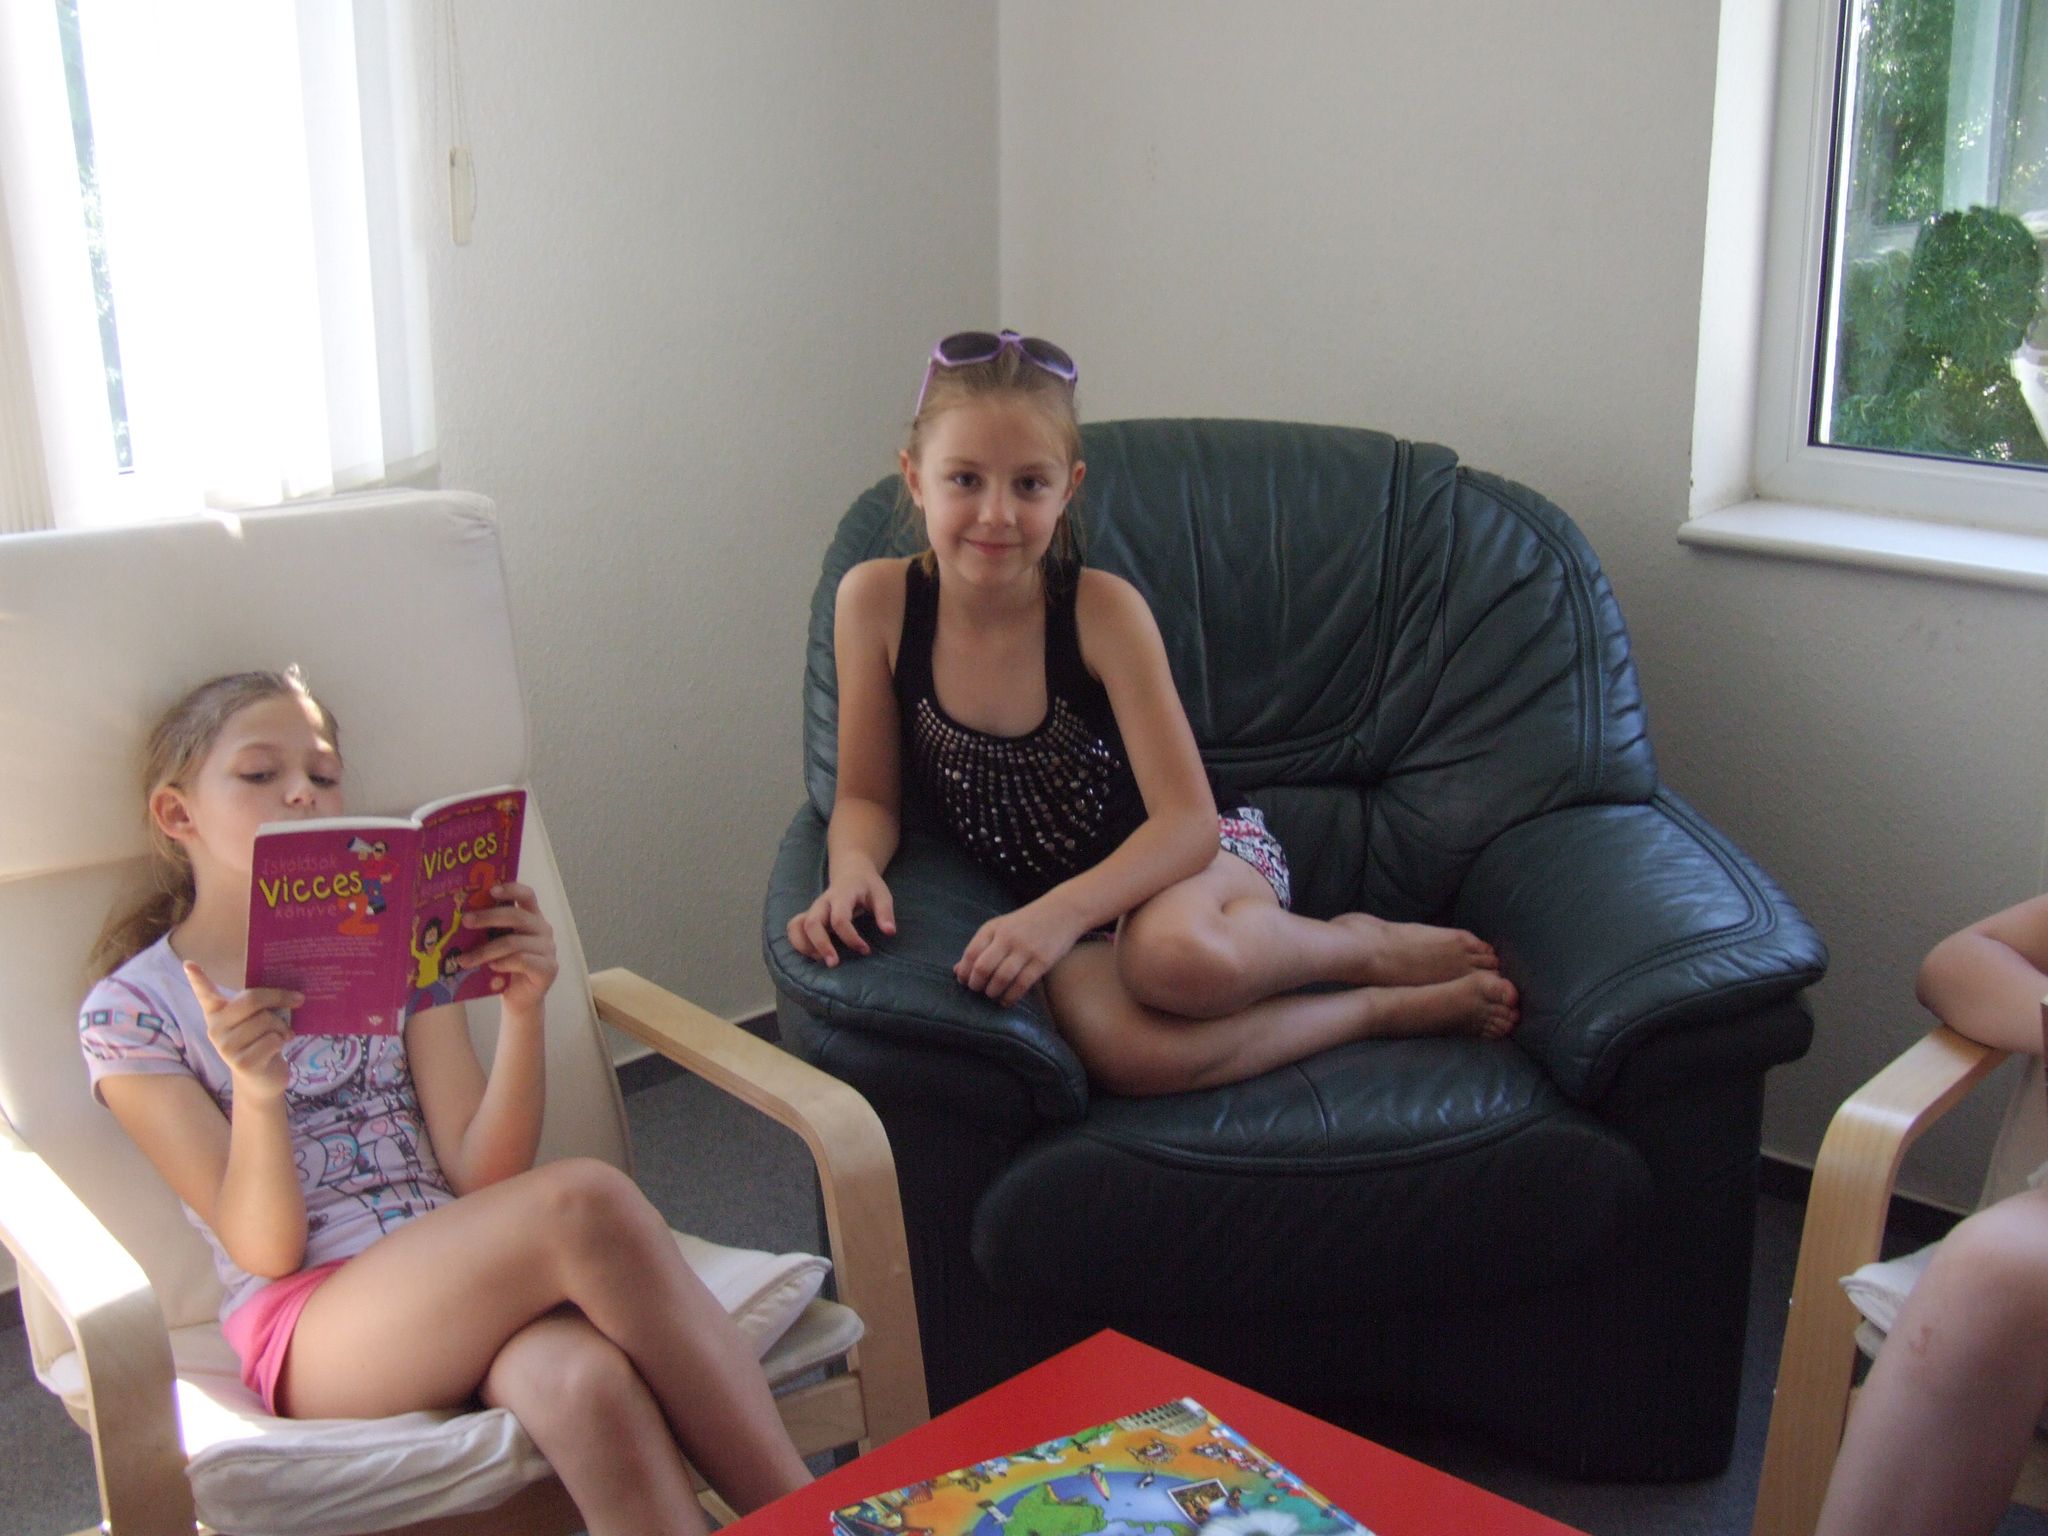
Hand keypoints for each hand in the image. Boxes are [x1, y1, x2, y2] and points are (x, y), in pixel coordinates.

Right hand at [184, 962, 296, 1101]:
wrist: (262, 1079)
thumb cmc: (261, 1040)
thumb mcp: (256, 1019)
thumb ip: (258, 1005)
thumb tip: (289, 991)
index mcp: (218, 1013)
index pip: (205, 994)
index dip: (197, 979)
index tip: (189, 964)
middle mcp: (215, 1029)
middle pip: (250, 1000)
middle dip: (278, 997)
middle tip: (298, 999)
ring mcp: (226, 1047)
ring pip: (266, 1021)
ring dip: (282, 1027)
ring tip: (281, 1035)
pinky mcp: (241, 1063)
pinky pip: (272, 1040)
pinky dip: (282, 1041)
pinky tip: (276, 1048)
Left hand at [450, 883, 558, 1010]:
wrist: (519, 1000)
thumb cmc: (504, 968)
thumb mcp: (495, 944)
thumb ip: (488, 930)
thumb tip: (461, 918)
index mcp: (531, 917)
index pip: (527, 895)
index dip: (511, 889)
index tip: (490, 890)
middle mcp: (543, 929)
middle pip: (517, 916)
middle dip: (488, 917)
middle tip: (465, 921)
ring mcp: (548, 949)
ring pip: (514, 942)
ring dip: (485, 951)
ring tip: (464, 960)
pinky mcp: (548, 968)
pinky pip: (523, 960)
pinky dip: (503, 963)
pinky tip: (491, 968)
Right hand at [787, 868, 895, 966]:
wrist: (851, 872)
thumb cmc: (867, 886)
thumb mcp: (881, 894)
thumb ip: (885, 912)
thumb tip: (890, 932)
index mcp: (842, 896)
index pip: (839, 918)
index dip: (851, 937)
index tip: (865, 950)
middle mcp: (823, 903)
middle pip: (812, 923)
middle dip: (821, 945)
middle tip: (834, 964)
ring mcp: (813, 909)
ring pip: (797, 926)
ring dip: (805, 946)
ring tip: (822, 960)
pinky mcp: (807, 916)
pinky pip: (794, 928)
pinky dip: (798, 943)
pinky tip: (814, 955)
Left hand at [956, 898, 1086, 1005]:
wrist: (1063, 911)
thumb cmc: (1027, 923)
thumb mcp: (1001, 927)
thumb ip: (980, 947)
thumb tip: (957, 970)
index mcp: (994, 928)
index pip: (971, 953)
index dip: (964, 972)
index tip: (964, 981)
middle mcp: (1008, 938)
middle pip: (983, 968)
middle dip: (976, 984)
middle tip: (977, 990)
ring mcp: (1026, 949)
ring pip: (1001, 978)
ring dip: (992, 992)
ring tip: (991, 994)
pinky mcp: (1042, 961)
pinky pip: (1022, 984)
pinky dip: (1010, 996)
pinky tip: (1006, 1000)